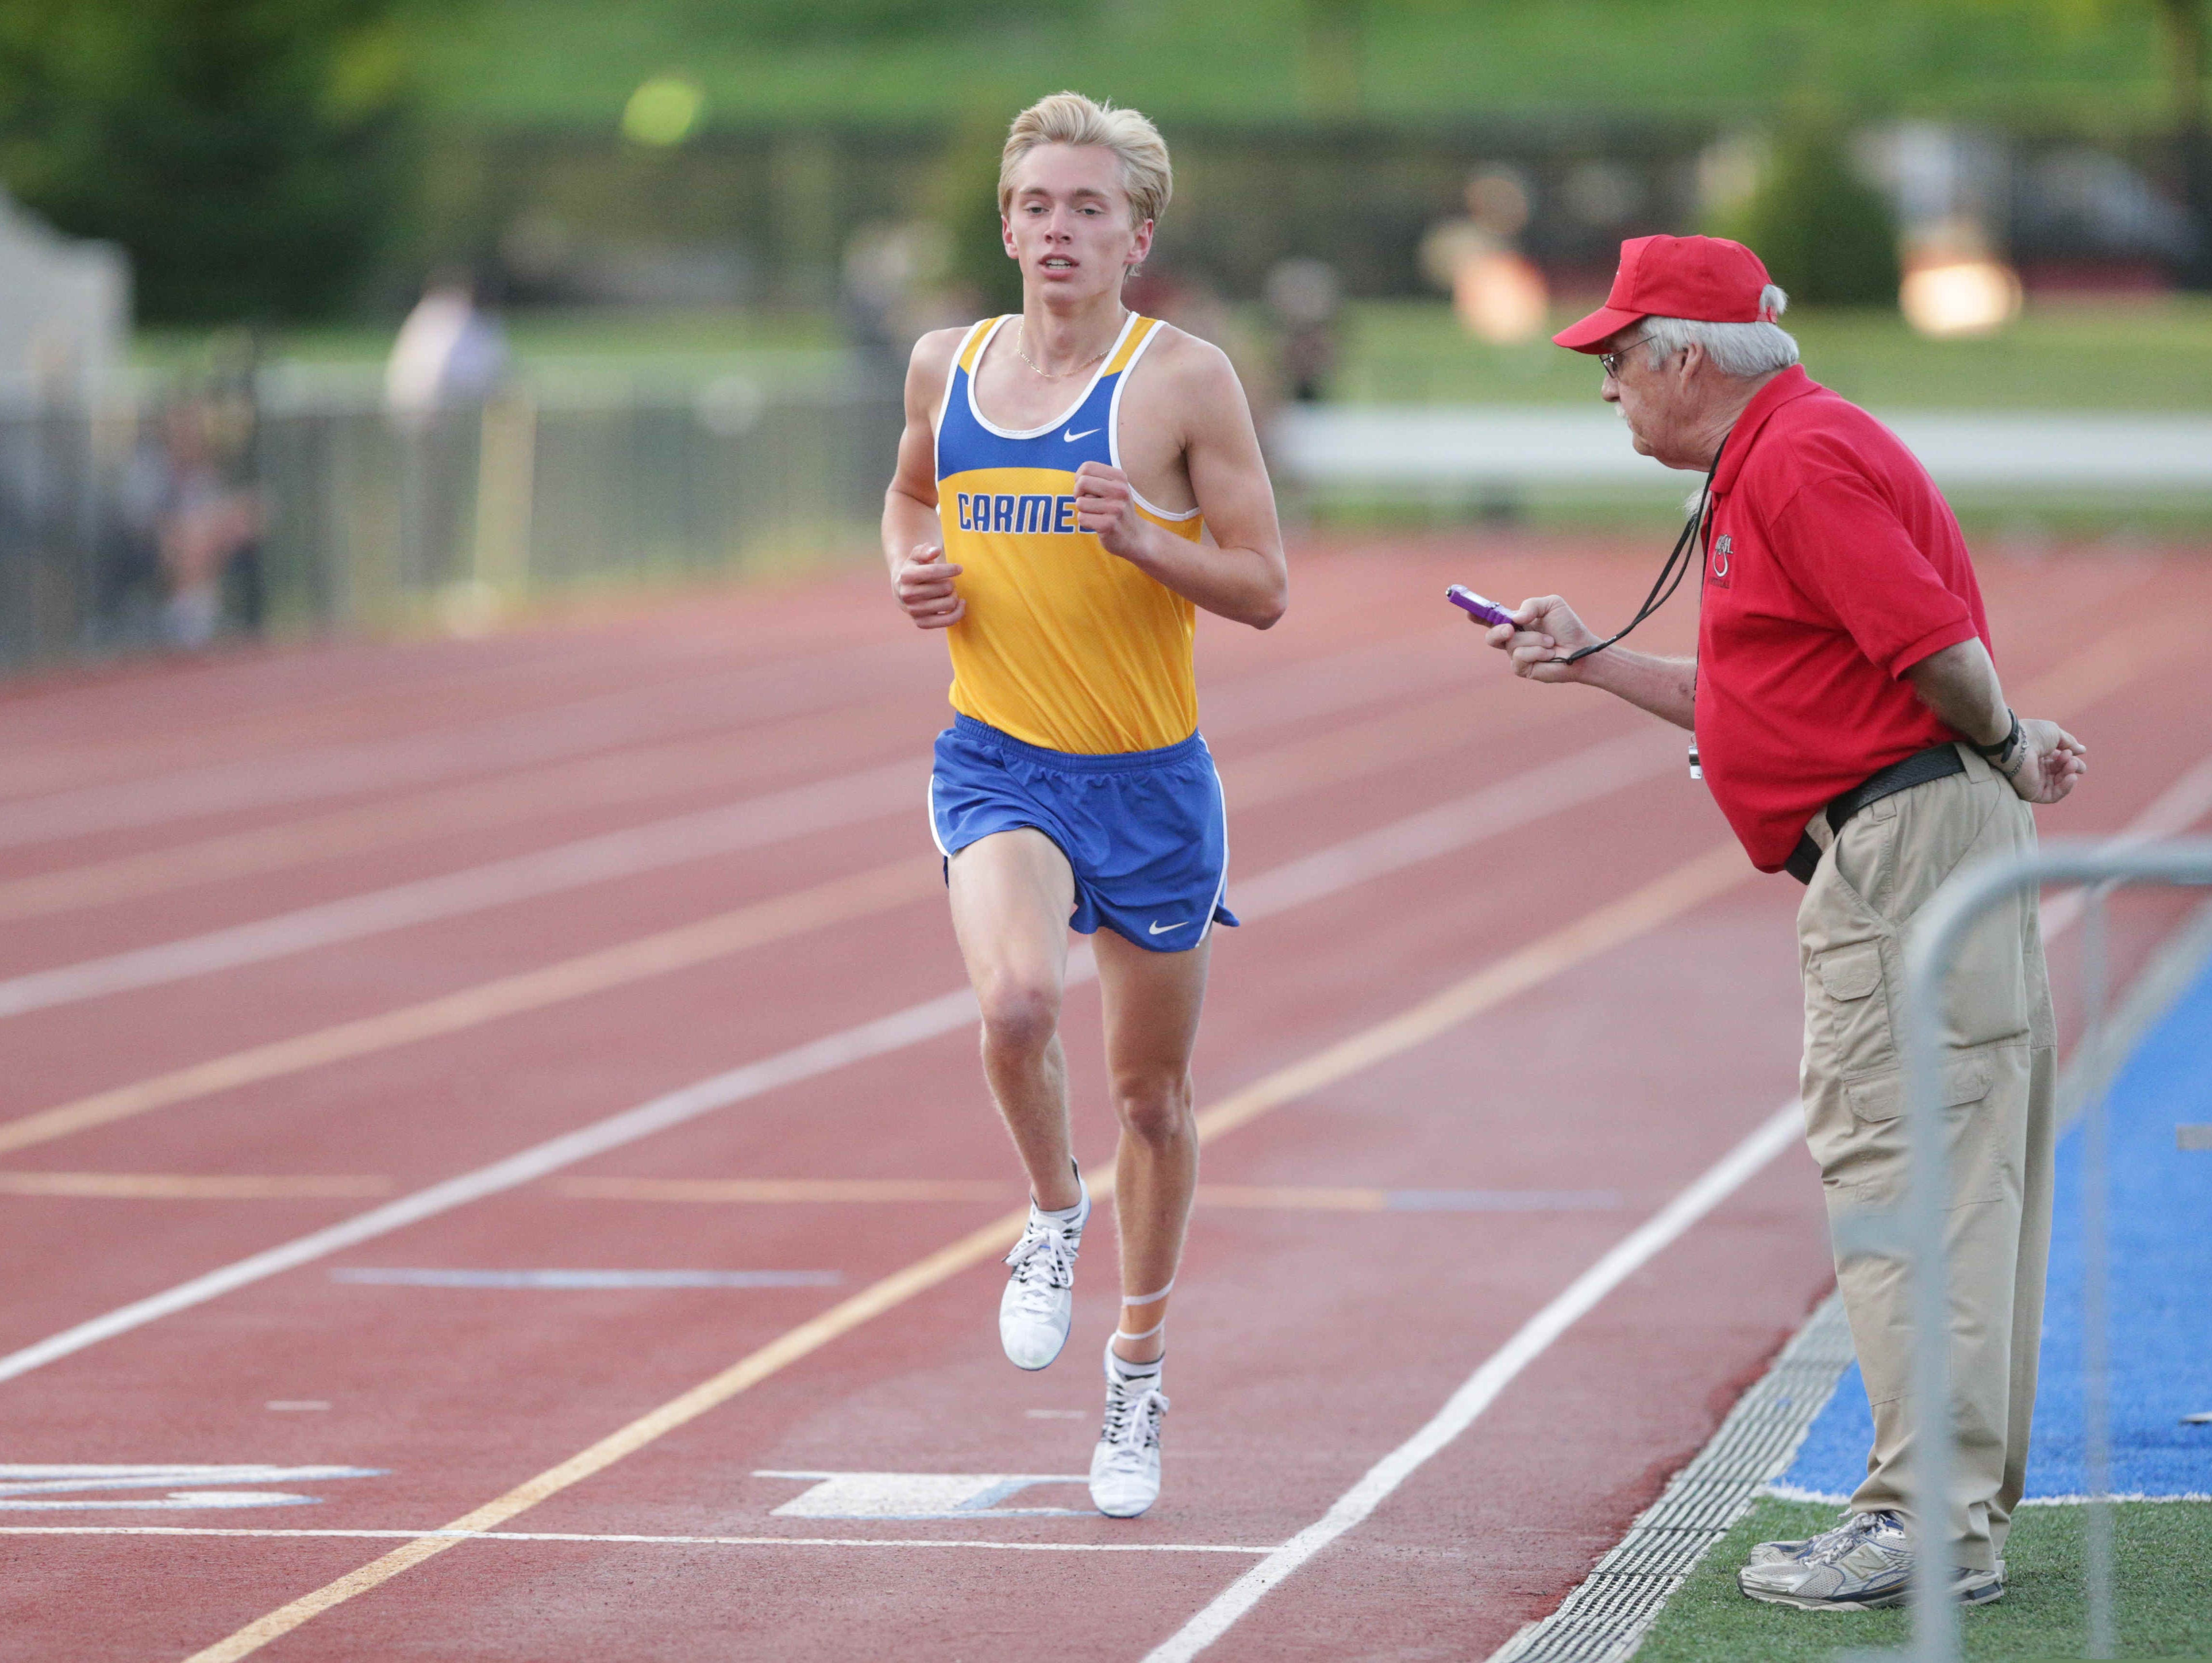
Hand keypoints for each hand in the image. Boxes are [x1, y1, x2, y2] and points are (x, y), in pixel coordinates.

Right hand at [893, 543, 963, 629]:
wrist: (903, 588)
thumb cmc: (916, 568)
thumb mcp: (917, 555)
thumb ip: (925, 550)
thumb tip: (934, 551)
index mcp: (906, 576)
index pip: (933, 571)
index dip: (950, 569)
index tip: (959, 568)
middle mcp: (907, 594)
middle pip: (945, 588)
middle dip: (951, 583)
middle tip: (949, 583)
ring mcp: (913, 611)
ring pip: (949, 603)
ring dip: (954, 596)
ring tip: (950, 592)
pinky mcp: (921, 623)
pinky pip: (948, 621)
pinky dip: (958, 613)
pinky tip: (960, 603)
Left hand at [1073, 461, 1150, 560]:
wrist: (1135, 536)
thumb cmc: (1117, 509)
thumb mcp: (1113, 488)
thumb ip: (1096, 478)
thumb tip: (1077, 478)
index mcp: (1120, 477)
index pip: (1087, 467)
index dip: (1079, 478)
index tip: (1085, 489)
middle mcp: (1120, 490)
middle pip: (1082, 482)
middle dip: (1077, 493)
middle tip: (1086, 502)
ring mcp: (1116, 508)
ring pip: (1080, 502)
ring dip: (1083, 510)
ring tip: (1097, 514)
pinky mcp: (1109, 525)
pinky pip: (1082, 518)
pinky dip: (1086, 522)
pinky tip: (1098, 524)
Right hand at [1480, 594, 1599, 683]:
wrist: (1581, 648)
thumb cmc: (1568, 627)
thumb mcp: (1552, 605)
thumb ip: (1531, 604)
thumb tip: (1515, 618)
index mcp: (1516, 622)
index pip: (1491, 618)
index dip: (1478, 614)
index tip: (1469, 610)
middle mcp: (1513, 639)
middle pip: (1491, 636)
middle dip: (1498, 630)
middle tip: (1510, 628)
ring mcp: (1516, 655)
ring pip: (1511, 644)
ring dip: (1534, 640)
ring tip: (1551, 643)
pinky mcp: (1522, 669)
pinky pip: (1519, 657)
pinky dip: (1536, 652)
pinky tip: (1549, 653)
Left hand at [2001, 718, 2087, 803]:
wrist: (2017, 744)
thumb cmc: (2033, 735)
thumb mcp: (2055, 734)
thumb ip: (2069, 743)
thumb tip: (2082, 750)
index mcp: (2039, 755)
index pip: (2060, 763)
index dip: (2072, 761)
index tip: (2079, 757)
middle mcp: (2035, 769)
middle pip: (2060, 773)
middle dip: (2071, 767)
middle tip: (2072, 761)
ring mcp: (2033, 782)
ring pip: (2058, 784)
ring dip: (2068, 774)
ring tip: (2070, 764)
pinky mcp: (2031, 793)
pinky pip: (2052, 796)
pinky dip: (2065, 788)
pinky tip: (2071, 777)